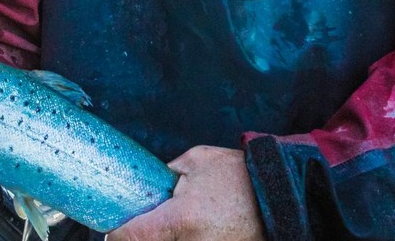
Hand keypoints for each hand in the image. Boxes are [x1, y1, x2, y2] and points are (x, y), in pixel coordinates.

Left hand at [107, 146, 265, 240]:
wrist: (282, 197)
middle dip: (143, 234)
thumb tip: (150, 184)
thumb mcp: (198, 161)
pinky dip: (182, 238)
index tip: (112, 227)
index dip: (115, 232)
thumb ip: (168, 174)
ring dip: (163, 235)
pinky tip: (191, 228)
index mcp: (180, 220)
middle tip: (142, 223)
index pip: (130, 236)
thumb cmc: (242, 178)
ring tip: (177, 221)